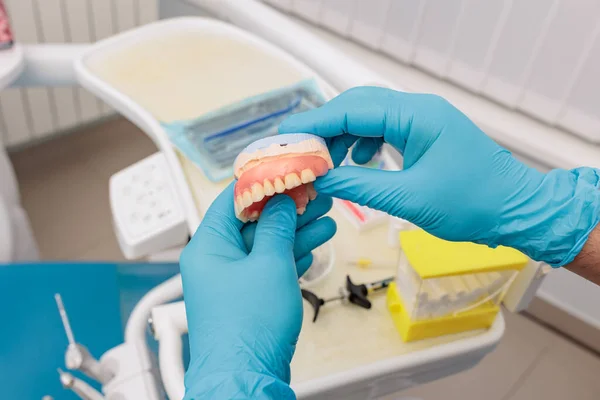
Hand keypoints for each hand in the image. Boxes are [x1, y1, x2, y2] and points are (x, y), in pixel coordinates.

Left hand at [180, 184, 335, 398]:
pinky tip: (315, 243)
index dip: (262, 182)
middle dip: (287, 208)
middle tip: (317, 194)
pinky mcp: (247, 297)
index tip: (289, 171)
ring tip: (327, 216)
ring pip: (265, 245)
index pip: (232, 199)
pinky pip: (269, 266)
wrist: (246, 378)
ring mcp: (231, 280)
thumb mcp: (269, 263)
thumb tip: (280, 201)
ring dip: (295, 231)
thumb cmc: (249, 323)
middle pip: (253, 221)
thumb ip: (276, 227)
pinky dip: (290, 255)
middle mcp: (215, 260)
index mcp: (208, 245)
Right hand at [280, 86, 599, 265]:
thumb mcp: (410, 198)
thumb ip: (360, 186)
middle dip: (324, 127)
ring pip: (368, 118)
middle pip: (357, 107)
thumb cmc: (473, 204)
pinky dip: (361, 144)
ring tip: (322, 161)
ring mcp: (422, 121)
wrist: (517, 210)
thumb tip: (319, 181)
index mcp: (416, 116)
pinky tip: (354, 163)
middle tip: (296, 149)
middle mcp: (417, 110)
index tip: (284, 137)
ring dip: (341, 136)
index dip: (315, 123)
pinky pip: (382, 131)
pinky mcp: (424, 136)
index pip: (352, 110)